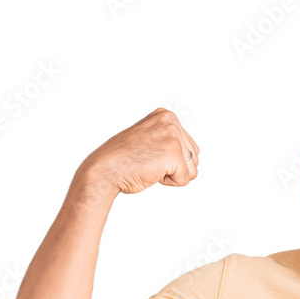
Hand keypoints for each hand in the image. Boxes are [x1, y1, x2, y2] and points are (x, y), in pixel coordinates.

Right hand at [75, 107, 199, 196]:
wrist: (106, 168)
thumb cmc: (124, 159)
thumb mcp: (150, 138)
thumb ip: (169, 140)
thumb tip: (192, 155)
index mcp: (166, 115)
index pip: (189, 148)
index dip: (170, 160)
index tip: (149, 154)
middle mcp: (171, 121)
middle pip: (193, 158)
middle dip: (174, 167)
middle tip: (149, 161)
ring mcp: (173, 136)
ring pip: (192, 170)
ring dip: (172, 174)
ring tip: (150, 165)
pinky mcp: (173, 153)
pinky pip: (185, 180)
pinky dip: (169, 182)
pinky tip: (151, 172)